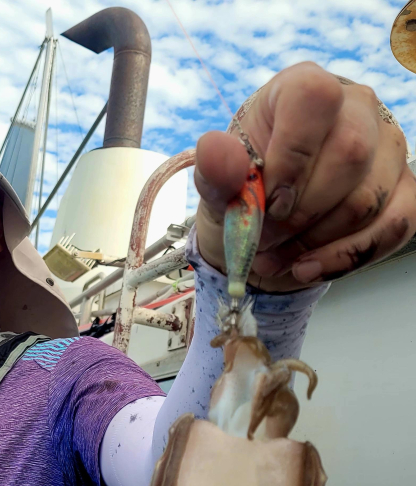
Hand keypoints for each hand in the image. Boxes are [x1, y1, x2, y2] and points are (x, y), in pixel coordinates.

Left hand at [195, 62, 415, 291]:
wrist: (261, 229)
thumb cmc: (242, 195)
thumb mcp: (217, 186)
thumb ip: (215, 170)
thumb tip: (216, 152)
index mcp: (301, 89)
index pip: (315, 98)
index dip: (293, 155)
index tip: (268, 201)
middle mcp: (356, 108)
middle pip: (350, 155)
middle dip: (299, 214)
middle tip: (263, 239)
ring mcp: (387, 148)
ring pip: (367, 199)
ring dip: (313, 242)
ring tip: (273, 256)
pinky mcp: (402, 190)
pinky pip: (392, 228)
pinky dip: (342, 259)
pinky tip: (305, 268)